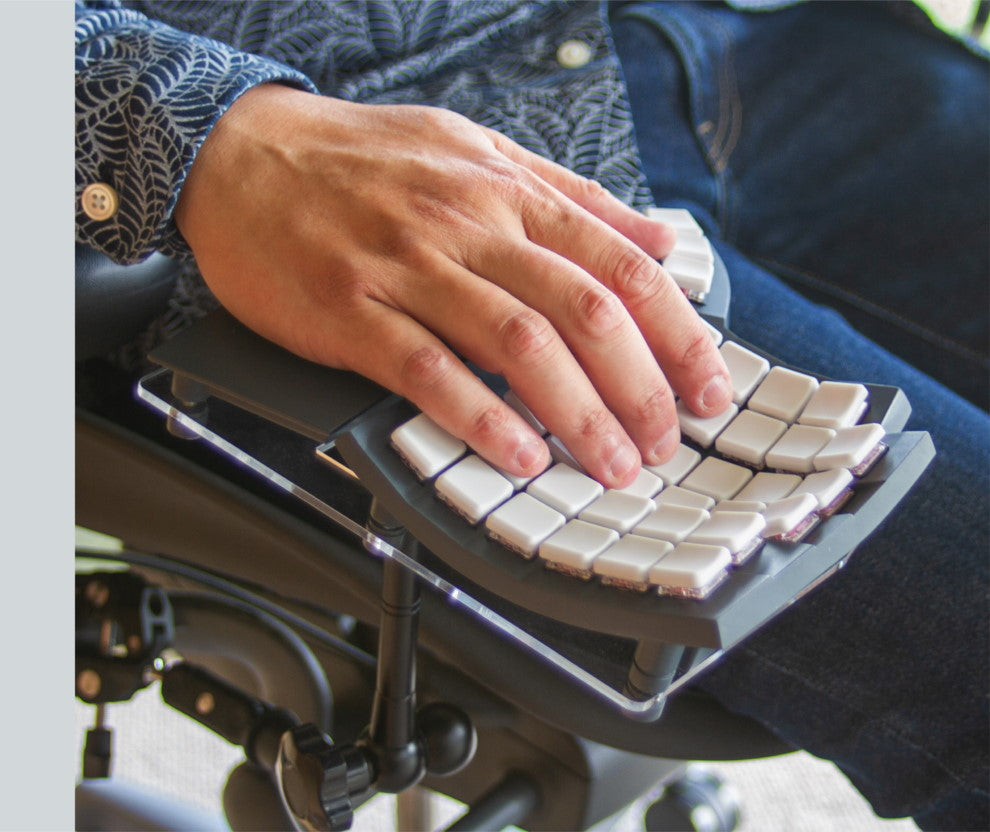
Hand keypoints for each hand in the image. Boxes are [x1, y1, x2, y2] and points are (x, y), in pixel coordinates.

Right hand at [174, 84, 730, 487]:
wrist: (245, 153)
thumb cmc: (365, 160)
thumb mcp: (479, 151)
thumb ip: (572, 198)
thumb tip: (657, 242)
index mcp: (507, 191)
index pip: (621, 266)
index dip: (677, 333)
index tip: (708, 386)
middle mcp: (468, 226)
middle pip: (583, 311)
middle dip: (641, 386)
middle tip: (668, 441)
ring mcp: (408, 269)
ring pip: (517, 344)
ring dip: (577, 413)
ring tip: (612, 463)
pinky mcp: (351, 312)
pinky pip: (427, 369)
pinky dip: (481, 416)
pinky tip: (519, 453)